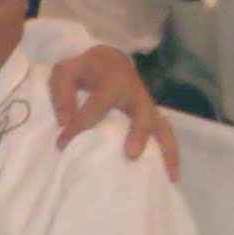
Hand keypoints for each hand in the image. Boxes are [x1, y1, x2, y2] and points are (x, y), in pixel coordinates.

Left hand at [48, 46, 178, 179]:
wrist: (109, 59)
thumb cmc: (85, 68)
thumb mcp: (65, 72)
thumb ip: (62, 94)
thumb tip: (64, 122)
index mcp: (113, 80)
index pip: (96, 106)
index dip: (79, 125)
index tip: (62, 143)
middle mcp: (135, 92)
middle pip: (142, 112)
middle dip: (138, 133)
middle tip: (131, 154)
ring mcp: (147, 104)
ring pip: (162, 125)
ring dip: (167, 149)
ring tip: (169, 175)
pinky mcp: (151, 114)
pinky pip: (165, 132)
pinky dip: (171, 152)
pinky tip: (171, 175)